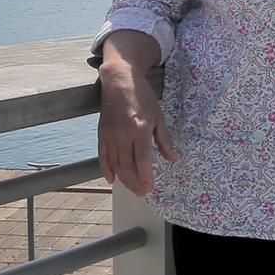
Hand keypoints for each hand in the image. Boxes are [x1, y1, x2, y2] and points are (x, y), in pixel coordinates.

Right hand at [97, 62, 177, 196]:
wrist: (120, 81)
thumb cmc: (143, 97)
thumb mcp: (159, 116)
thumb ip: (164, 140)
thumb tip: (172, 159)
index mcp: (140, 129)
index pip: (143, 159)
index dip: (146, 176)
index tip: (150, 188)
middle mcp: (123, 135)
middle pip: (128, 165)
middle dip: (135, 182)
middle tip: (142, 193)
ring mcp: (110, 135)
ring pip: (115, 163)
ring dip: (124, 179)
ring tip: (132, 188)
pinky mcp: (101, 133)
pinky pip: (103, 155)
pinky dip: (106, 169)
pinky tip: (112, 179)